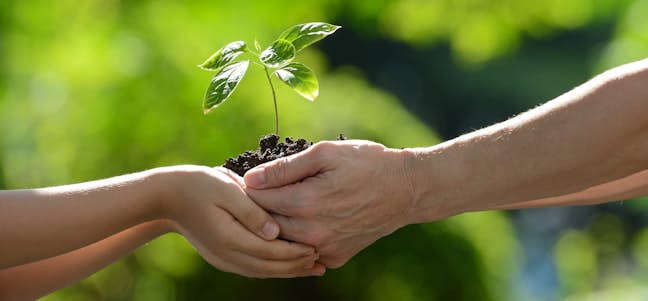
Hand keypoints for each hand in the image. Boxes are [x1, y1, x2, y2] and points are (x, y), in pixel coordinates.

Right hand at [155, 165, 324, 277]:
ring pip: (262, 271)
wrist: (168, 197)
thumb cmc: (198, 185)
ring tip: (312, 267)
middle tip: (322, 262)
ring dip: (287, 271)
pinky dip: (273, 268)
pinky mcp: (222, 257)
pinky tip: (287, 264)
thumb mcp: (226, 189)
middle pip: (269, 267)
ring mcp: (223, 259)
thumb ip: (252, 211)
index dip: (295, 252)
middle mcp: (227, 255)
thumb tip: (275, 232)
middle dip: (296, 266)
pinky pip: (253, 268)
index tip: (317, 247)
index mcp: (229, 238)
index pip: (270, 251)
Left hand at [243, 141, 416, 267]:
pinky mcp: (335, 257)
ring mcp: (325, 249)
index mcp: (306, 203)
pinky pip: (304, 252)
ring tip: (273, 204)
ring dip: (273, 225)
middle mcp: (312, 232)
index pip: (257, 200)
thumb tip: (251, 178)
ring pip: (282, 241)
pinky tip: (299, 220)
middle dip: (255, 207)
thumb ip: (286, 168)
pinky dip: (297, 239)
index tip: (239, 177)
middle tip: (252, 191)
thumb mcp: (326, 154)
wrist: (406, 190)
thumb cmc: (367, 164)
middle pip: (265, 224)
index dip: (246, 187)